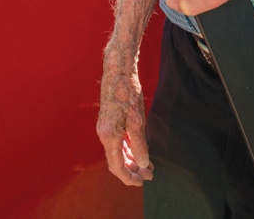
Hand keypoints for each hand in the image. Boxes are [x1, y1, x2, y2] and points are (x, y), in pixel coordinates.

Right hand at [97, 56, 152, 186]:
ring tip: (147, 165)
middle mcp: (104, 134)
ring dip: (131, 160)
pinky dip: (128, 149)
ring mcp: (105, 127)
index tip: (142, 182)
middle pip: (116, 161)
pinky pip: (117, 142)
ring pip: (117, 152)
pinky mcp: (109, 121)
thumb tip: (143, 163)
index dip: (129, 177)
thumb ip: (139, 144)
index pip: (116, 166)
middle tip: (149, 174)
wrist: (118, 71)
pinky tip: (139, 150)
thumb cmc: (128, 93)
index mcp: (109, 136)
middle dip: (133, 170)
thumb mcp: (137, 121)